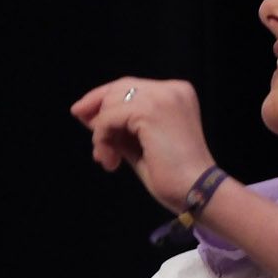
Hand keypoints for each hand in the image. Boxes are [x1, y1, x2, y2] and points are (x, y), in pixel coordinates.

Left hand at [70, 77, 215, 211]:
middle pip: (119, 88)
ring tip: (109, 159)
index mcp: (176, 93)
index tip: (81, 114)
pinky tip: (111, 162)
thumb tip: (88, 115)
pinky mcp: (150, 111)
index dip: (102, 98)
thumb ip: (119, 126)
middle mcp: (172, 89)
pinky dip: (102, 139)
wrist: (195, 191)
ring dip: (101, 134)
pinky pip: (109, 118)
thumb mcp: (139, 144)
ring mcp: (162, 97)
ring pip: (111, 104)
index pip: (131, 86)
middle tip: (89, 136)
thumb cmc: (171, 176)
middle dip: (96, 110)